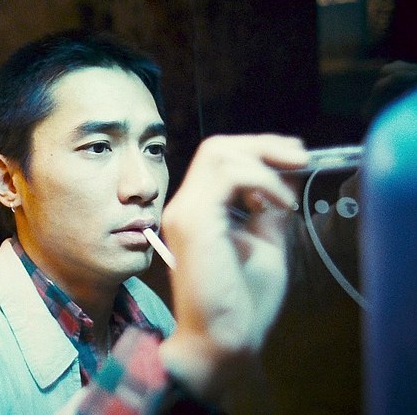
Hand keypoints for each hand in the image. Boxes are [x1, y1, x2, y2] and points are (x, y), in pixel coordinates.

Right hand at [157, 134, 308, 398]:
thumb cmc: (242, 303)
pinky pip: (227, 177)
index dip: (259, 149)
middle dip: (263, 145)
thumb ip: (267, 209)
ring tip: (288, 191)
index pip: (220, 158)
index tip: (295, 160)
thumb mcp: (264, 243)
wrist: (222, 340)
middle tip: (300, 159)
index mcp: (199, 211)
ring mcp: (185, 211)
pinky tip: (278, 204)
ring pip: (218, 153)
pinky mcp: (194, 221)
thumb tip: (284, 176)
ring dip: (263, 161)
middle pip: (216, 147)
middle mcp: (185, 206)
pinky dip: (260, 181)